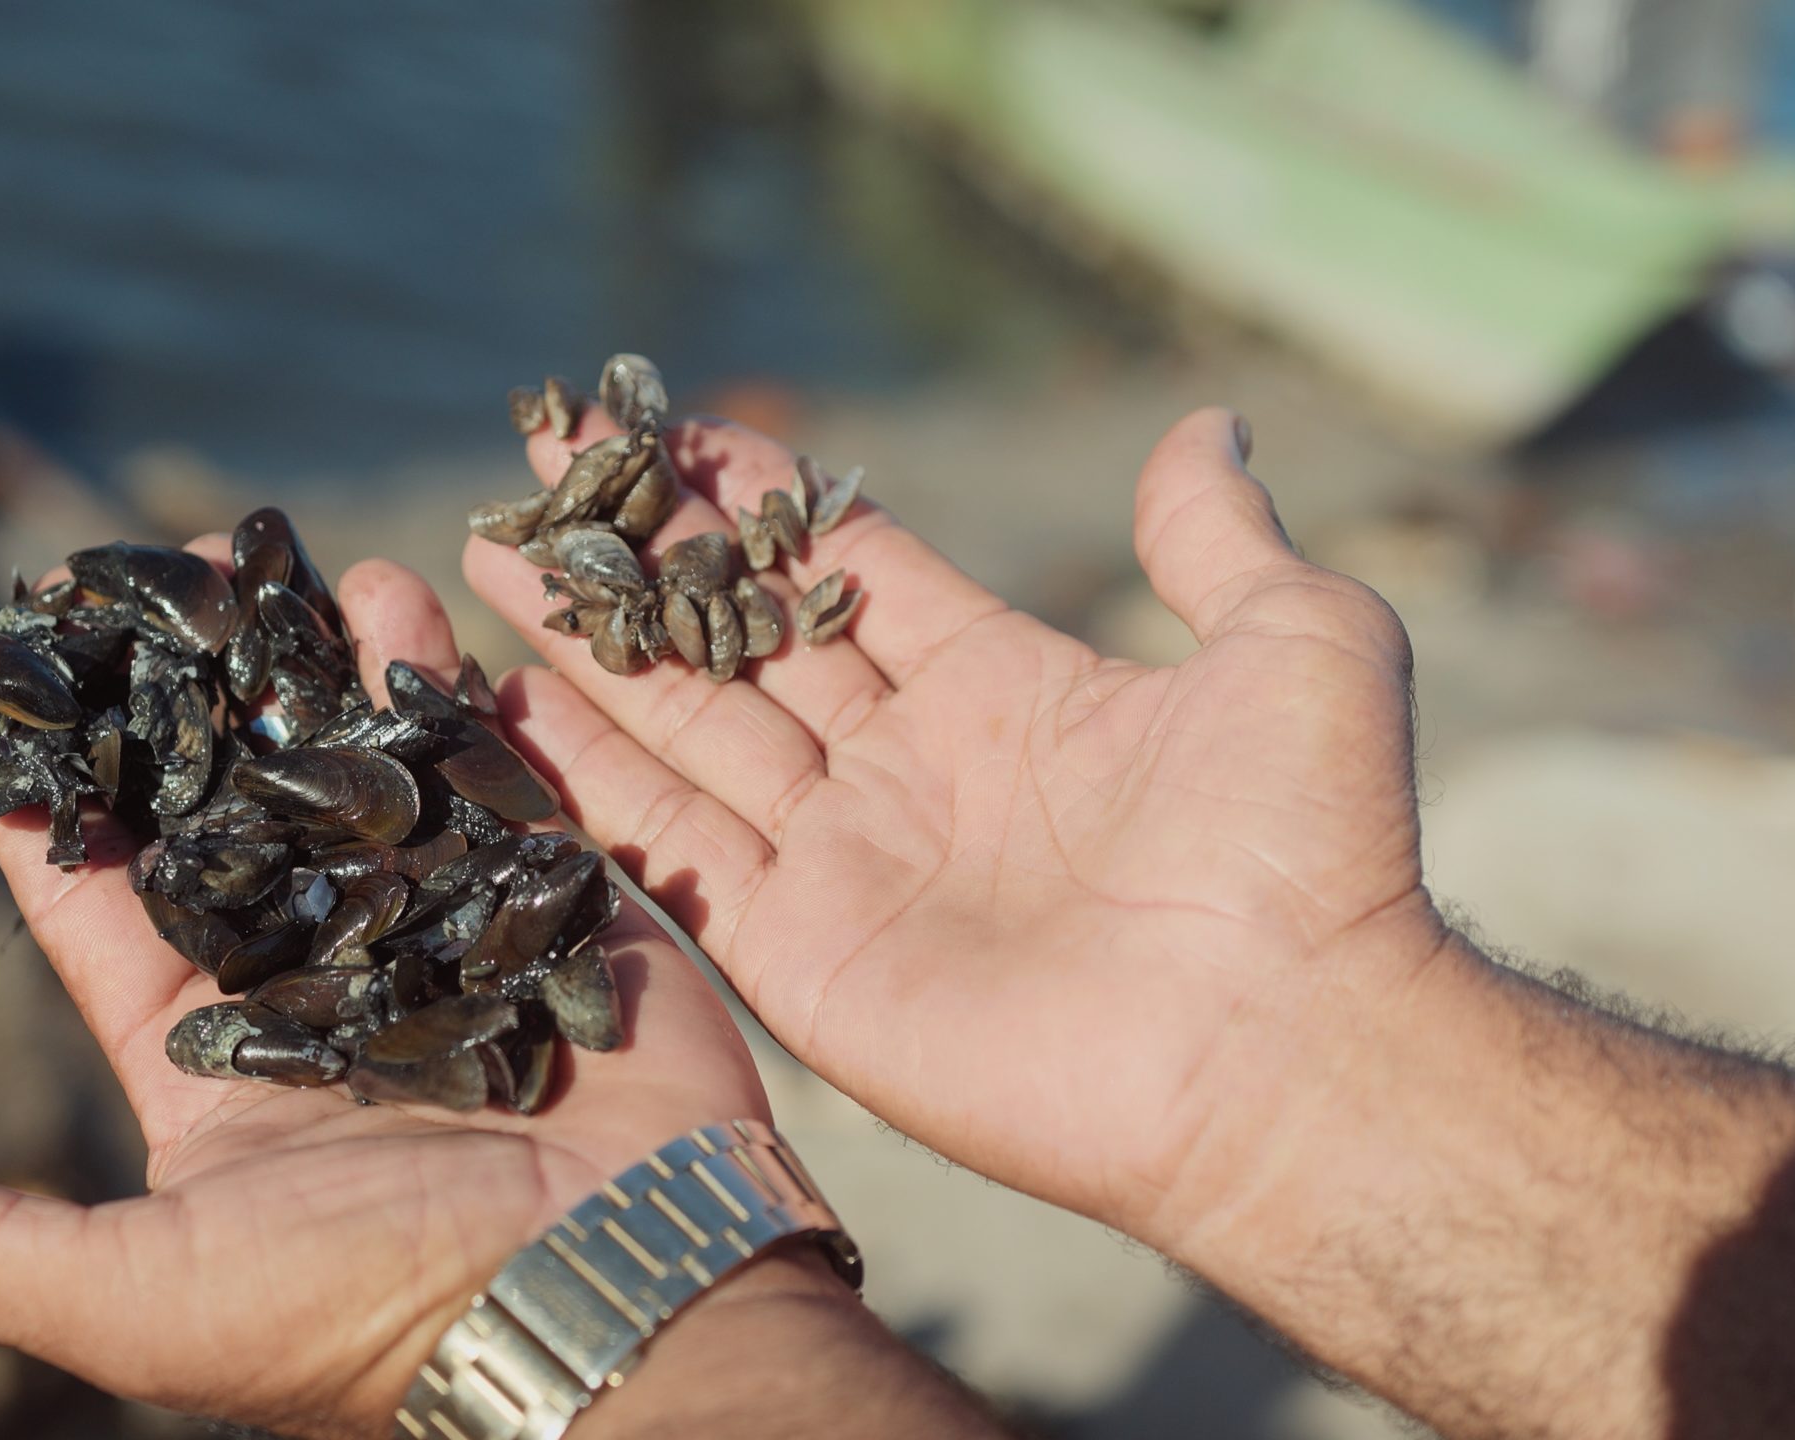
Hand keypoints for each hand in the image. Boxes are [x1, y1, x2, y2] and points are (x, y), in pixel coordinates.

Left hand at [0, 548, 774, 1437]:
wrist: (613, 1306)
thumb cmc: (376, 1316)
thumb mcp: (140, 1298)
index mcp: (209, 1064)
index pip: (89, 904)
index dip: (24, 801)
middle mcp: (314, 986)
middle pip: (221, 808)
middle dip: (170, 692)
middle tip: (120, 577)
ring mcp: (432, 932)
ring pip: (345, 768)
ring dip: (296, 662)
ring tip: (248, 554)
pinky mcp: (542, 901)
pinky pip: (481, 774)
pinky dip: (441, 685)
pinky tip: (396, 594)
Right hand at [463, 406, 1446, 1244]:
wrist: (1279, 1051)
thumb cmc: (1307, 848)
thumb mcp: (1299, 640)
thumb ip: (1216, 536)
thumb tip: (1207, 423)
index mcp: (1005, 690)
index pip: (845, 572)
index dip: (756, 503)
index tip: (665, 430)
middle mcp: (908, 771)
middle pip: (740, 645)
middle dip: (638, 563)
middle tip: (539, 477)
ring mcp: (845, 864)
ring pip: (683, 730)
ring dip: (585, 649)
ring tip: (487, 560)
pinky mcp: (796, 952)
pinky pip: (668, 846)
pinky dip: (581, 778)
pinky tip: (501, 704)